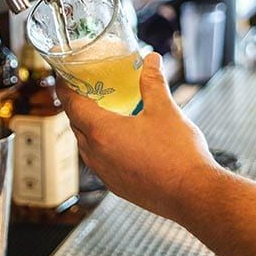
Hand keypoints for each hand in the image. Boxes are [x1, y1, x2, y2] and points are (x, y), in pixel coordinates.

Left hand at [56, 52, 216, 222]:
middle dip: (76, 105)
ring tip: (100, 112)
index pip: (72, 105)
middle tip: (84, 89)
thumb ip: (153, 82)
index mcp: (102, 132)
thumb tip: (151, 60)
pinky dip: (99, 146)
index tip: (63, 76)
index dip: (65, 88)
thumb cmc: (178, 154)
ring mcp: (106, 174)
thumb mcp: (164, 109)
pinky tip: (118, 140)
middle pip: (76, 124)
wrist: (192, 195)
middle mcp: (97, 155)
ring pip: (85, 145)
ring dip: (87, 127)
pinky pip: (98, 161)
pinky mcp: (117, 186)